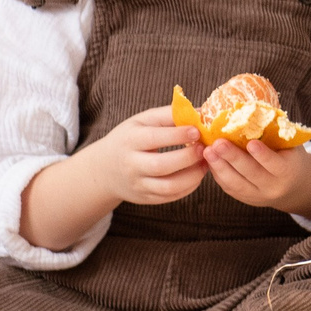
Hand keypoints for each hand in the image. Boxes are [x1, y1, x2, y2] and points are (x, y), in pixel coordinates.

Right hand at [86, 106, 205, 206]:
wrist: (105, 168)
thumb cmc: (131, 138)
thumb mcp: (143, 121)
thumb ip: (169, 115)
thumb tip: (200, 112)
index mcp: (130, 140)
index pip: (154, 138)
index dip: (178, 135)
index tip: (198, 130)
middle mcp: (131, 165)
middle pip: (161, 165)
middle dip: (188, 157)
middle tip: (204, 148)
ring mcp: (138, 184)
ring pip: (168, 187)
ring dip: (193, 176)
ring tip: (205, 163)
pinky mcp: (145, 198)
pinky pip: (171, 197)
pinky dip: (189, 187)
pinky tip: (197, 175)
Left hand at [202, 137, 310, 210]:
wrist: (293, 185)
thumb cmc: (290, 156)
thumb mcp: (290, 145)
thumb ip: (276, 133)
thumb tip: (255, 109)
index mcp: (288, 171)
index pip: (275, 165)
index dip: (263, 155)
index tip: (251, 143)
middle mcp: (272, 187)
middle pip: (251, 173)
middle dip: (233, 158)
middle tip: (218, 143)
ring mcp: (257, 195)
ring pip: (236, 183)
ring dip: (219, 166)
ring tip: (208, 150)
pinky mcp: (243, 197)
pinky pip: (228, 186)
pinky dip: (217, 172)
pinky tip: (209, 158)